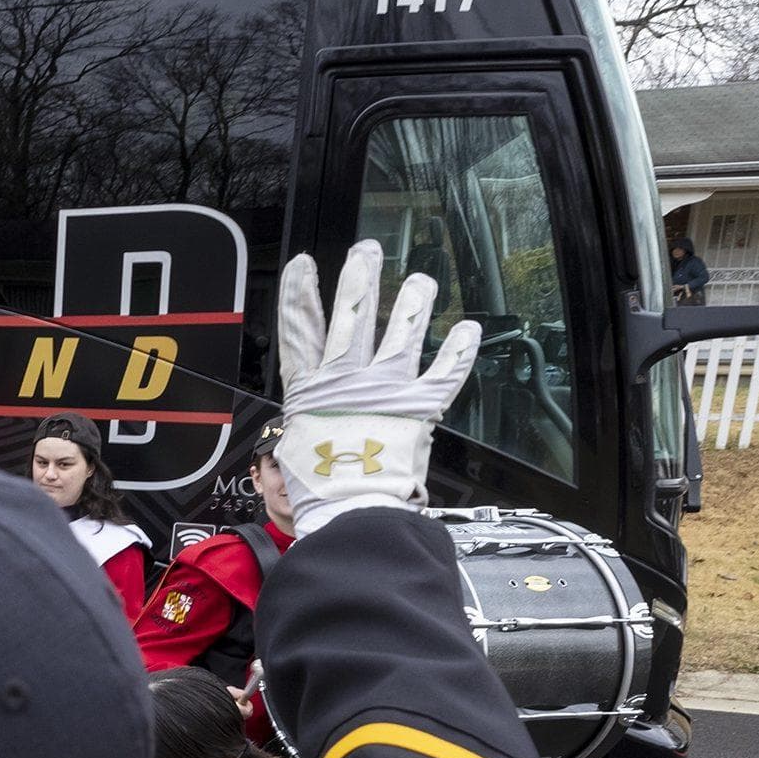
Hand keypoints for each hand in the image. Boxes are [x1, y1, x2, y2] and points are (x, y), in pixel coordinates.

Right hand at [272, 241, 480, 536]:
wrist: (354, 506)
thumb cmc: (319, 489)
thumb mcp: (290, 456)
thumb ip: (296, 437)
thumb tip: (291, 443)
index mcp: (310, 388)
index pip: (300, 331)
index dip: (299, 294)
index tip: (303, 265)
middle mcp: (348, 377)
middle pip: (353, 316)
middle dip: (360, 279)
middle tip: (367, 251)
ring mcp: (386, 386)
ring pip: (402, 332)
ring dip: (413, 302)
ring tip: (421, 280)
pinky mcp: (421, 404)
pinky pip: (447, 371)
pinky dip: (460, 351)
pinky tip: (468, 330)